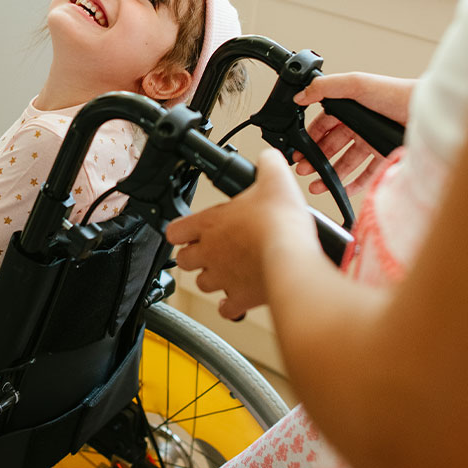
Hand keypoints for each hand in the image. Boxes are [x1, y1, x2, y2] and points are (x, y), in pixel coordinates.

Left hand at [167, 149, 314, 319]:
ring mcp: (222, 278)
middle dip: (194, 255)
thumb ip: (267, 165)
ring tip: (226, 271)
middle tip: (210, 250)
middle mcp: (210, 252)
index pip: (175, 230)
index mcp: (210, 224)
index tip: (191, 230)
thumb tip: (268, 158)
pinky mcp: (240, 299)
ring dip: (211, 278)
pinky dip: (230, 306)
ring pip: (202, 283)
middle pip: (184, 260)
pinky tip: (238, 299)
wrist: (292, 257)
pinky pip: (226, 309)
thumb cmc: (280, 222)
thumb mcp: (275, 180)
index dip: (182, 230)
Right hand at [292, 72, 413, 193]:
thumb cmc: (396, 94)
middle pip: (332, 146)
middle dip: (315, 159)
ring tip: (317, 185)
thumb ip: (324, 87)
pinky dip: (353, 184)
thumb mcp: (355, 83)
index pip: (323, 125)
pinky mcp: (385, 157)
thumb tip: (300, 95)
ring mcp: (372, 142)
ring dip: (329, 174)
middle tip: (303, 169)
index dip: (309, 137)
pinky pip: (366, 174)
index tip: (298, 150)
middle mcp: (360, 125)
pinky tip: (342, 190)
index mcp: (350, 107)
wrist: (427, 113)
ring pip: (346, 163)